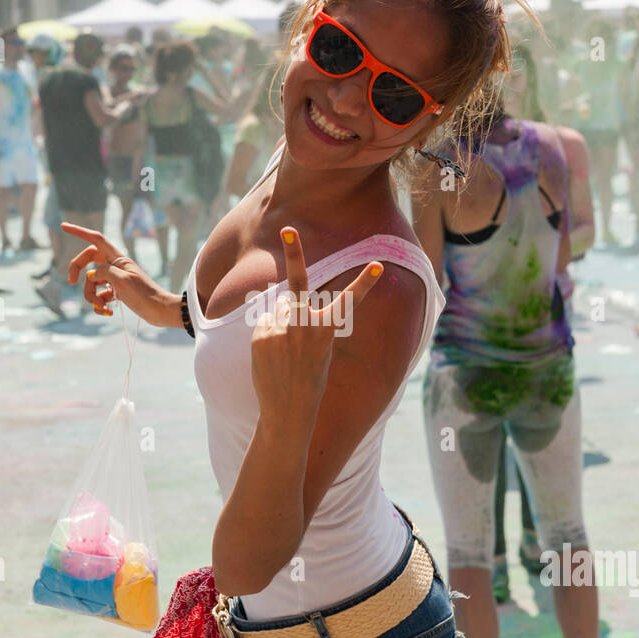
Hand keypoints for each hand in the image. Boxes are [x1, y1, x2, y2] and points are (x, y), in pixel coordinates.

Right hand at [63, 222, 178, 324]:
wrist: (160, 311)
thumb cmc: (144, 295)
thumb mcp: (121, 281)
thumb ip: (103, 271)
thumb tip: (93, 275)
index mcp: (117, 258)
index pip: (96, 239)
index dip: (79, 232)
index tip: (64, 226)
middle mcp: (115, 266)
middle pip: (88, 262)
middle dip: (77, 272)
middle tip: (71, 282)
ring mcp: (115, 279)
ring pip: (92, 283)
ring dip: (91, 296)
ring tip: (102, 307)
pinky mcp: (117, 293)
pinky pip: (99, 295)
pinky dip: (99, 305)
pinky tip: (106, 312)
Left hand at [250, 227, 382, 426]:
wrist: (287, 409)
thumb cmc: (309, 378)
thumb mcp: (317, 348)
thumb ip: (302, 320)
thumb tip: (280, 299)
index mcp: (325, 330)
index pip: (348, 302)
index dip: (364, 283)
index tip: (378, 265)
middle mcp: (303, 326)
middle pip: (298, 283)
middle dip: (295, 252)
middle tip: (288, 228)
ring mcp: (280, 329)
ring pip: (279, 311)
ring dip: (281, 323)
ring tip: (285, 351)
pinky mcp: (261, 335)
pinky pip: (265, 323)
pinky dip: (268, 335)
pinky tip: (272, 356)